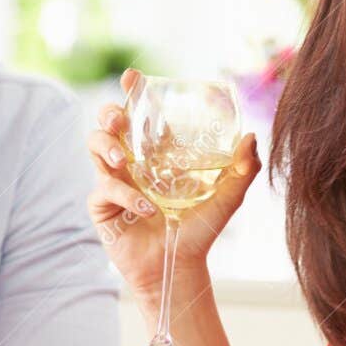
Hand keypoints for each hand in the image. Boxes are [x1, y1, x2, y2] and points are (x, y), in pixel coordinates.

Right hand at [86, 68, 260, 300]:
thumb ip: (242, 169)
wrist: (179, 268)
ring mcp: (113, 183)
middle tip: (120, 120)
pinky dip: (126, 196)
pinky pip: (105, 189)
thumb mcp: (227, 198)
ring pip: (95, 148)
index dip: (133, 94)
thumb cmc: (199, 232)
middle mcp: (131, 164)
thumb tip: (251, 137)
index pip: (140, 116)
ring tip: (124, 161)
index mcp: (156, 155)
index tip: (134, 78)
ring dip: (107, 147)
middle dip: (109, 114)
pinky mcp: (102, 206)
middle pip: (108, 125)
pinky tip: (148, 209)